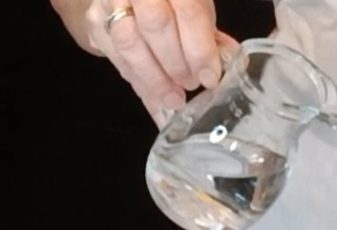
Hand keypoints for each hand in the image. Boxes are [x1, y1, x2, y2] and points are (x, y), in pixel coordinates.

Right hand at [84, 0, 234, 123]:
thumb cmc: (174, 1)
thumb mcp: (197, 5)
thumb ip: (211, 33)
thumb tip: (229, 61)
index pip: (188, 10)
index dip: (200, 49)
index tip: (210, 78)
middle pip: (154, 25)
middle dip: (176, 63)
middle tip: (191, 85)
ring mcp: (108, 2)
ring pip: (128, 42)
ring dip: (154, 78)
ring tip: (174, 98)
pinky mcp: (95, 22)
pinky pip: (115, 57)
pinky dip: (139, 82)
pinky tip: (156, 99)